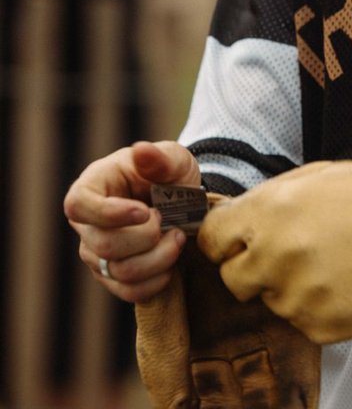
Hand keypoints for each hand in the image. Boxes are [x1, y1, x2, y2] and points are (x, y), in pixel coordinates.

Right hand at [63, 139, 198, 301]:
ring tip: (177, 237)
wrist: (182, 202)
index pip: (78, 205)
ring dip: (159, 258)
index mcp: (93, 185)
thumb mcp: (173, 158)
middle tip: (169, 221)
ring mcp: (96, 253)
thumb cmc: (170, 174)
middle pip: (104, 245)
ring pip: (120, 271)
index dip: (109, 213)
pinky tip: (171, 262)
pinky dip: (156, 280)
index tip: (145, 211)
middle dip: (147, 237)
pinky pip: (129, 291)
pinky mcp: (111, 276)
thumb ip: (159, 157)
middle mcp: (87, 224)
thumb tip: (141, 150)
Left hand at [198, 157, 351, 343]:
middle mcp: (274, 257)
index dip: (225, 240)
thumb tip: (232, 218)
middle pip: (232, 277)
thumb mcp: (312, 177)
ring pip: (269, 300)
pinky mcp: (319, 325)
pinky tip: (340, 280)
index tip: (240, 240)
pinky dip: (314, 304)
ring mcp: (296, 296)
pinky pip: (300, 319)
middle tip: (287, 252)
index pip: (211, 241)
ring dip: (288, 284)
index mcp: (268, 213)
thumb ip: (265, 200)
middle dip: (252, 265)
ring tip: (327, 261)